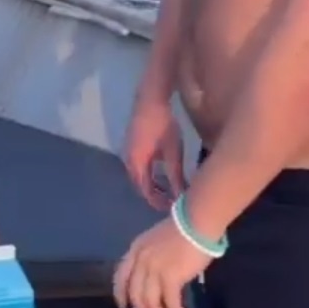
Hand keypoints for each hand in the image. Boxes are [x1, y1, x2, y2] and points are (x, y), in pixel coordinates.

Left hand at [113, 218, 208, 307]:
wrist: (197, 223)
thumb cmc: (183, 228)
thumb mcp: (157, 239)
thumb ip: (152, 255)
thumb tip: (156, 275)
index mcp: (136, 249)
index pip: (121, 275)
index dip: (120, 293)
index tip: (122, 306)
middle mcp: (141, 260)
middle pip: (135, 292)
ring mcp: (154, 269)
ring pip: (150, 300)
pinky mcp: (170, 277)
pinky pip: (170, 302)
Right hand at [123, 95, 186, 210]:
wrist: (151, 99)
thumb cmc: (163, 124)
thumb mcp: (173, 151)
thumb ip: (175, 175)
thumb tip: (180, 195)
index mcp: (137, 164)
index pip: (145, 191)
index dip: (158, 201)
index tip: (172, 208)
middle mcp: (128, 160)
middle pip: (140, 185)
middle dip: (154, 194)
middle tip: (171, 201)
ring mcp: (128, 151)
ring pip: (139, 176)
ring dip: (151, 184)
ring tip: (167, 189)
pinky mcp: (132, 144)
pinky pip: (139, 166)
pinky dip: (149, 174)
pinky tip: (161, 172)